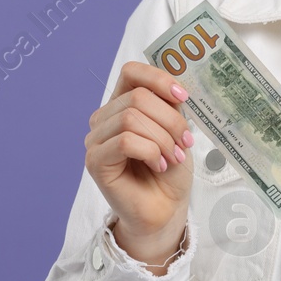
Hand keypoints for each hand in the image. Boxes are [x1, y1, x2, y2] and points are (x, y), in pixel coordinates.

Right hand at [84, 61, 193, 262]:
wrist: (164, 209)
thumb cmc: (168, 169)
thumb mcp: (174, 129)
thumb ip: (169, 105)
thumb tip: (176, 85)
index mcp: (121, 104)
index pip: (131, 72)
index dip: (158, 78)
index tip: (183, 96)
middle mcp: (103, 118)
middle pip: (137, 97)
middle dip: (169, 120)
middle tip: (185, 142)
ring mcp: (95, 140)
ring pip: (131, 118)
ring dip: (162, 138)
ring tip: (173, 157)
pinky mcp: (95, 161)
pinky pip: (125, 141)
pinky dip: (150, 152)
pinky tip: (158, 165)